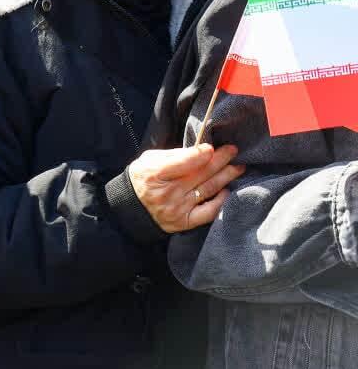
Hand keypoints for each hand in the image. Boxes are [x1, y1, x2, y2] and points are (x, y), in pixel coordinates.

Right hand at [127, 143, 243, 232]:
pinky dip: (220, 200)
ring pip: (208, 189)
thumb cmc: (142, 179)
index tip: (212, 147)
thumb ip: (172, 155)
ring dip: (226, 177)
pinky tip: (226, 190)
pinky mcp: (185, 222)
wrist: (131, 208)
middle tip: (233, 151)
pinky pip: (209, 211)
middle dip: (220, 160)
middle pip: (200, 174)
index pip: (183, 162)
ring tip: (238, 167)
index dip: (201, 154)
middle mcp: (168, 192)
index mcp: (155, 174)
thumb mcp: (148, 160)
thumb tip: (199, 150)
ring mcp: (178, 208)